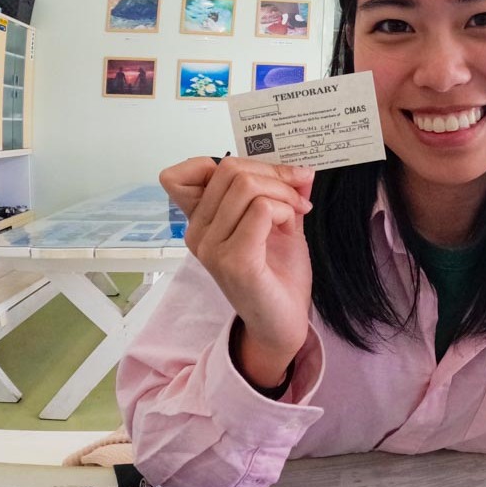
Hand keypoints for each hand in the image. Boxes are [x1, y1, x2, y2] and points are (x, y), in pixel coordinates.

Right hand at [160, 156, 314, 385]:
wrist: (283, 324)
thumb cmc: (277, 276)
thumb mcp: (279, 224)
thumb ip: (282, 194)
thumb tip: (300, 168)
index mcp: (201, 221)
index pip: (185, 173)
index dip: (227, 162)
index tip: (267, 176)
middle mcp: (198, 233)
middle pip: (229, 169)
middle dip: (273, 173)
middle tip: (298, 195)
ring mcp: (212, 248)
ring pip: (246, 186)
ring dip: (282, 193)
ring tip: (298, 211)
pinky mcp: (234, 261)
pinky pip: (260, 210)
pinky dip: (284, 210)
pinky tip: (291, 227)